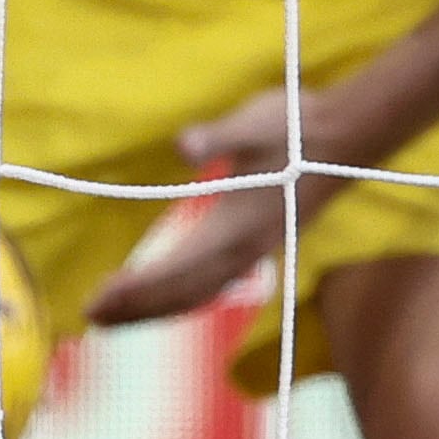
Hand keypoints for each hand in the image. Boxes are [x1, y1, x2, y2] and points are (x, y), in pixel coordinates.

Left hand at [88, 90, 338, 330]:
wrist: (346, 137)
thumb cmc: (295, 126)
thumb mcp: (253, 121)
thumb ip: (219, 136)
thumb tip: (185, 144)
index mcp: (237, 226)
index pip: (177, 267)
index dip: (138, 287)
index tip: (100, 298)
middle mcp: (245, 250)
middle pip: (184, 293)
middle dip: (137, 308)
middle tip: (91, 317)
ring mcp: (255, 253)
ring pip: (199, 295)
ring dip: (156, 310)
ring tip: (117, 318)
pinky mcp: (259, 248)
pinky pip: (213, 287)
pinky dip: (182, 300)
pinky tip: (166, 298)